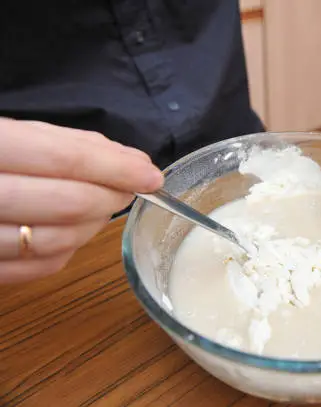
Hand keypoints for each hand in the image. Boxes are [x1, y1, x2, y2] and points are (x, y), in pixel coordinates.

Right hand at [0, 119, 163, 282]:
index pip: (62, 158)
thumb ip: (74, 145)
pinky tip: (74, 230)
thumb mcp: (16, 135)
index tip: (151, 176)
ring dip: (95, 225)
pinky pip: (38, 269)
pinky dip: (69, 250)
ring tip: (103, 205)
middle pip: (66, 204)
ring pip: (56, 241)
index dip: (114, 169)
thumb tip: (137, 164)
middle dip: (110, 197)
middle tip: (132, 188)